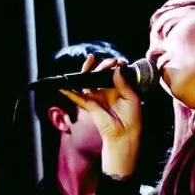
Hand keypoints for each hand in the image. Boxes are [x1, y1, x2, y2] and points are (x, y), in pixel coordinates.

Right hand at [60, 54, 142, 177]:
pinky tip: (63, 86)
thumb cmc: (132, 117)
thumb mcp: (132, 97)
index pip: (112, 72)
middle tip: (112, 62)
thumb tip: (118, 68)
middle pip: (99, 73)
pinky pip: (77, 96)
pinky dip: (68, 91)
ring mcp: (96, 97)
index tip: (121, 62)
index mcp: (117, 88)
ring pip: (87, 80)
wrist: (125, 134)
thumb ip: (124, 82)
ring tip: (91, 60)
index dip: (115, 65)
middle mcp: (105, 90)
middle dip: (103, 65)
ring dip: (88, 69)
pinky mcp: (89, 104)